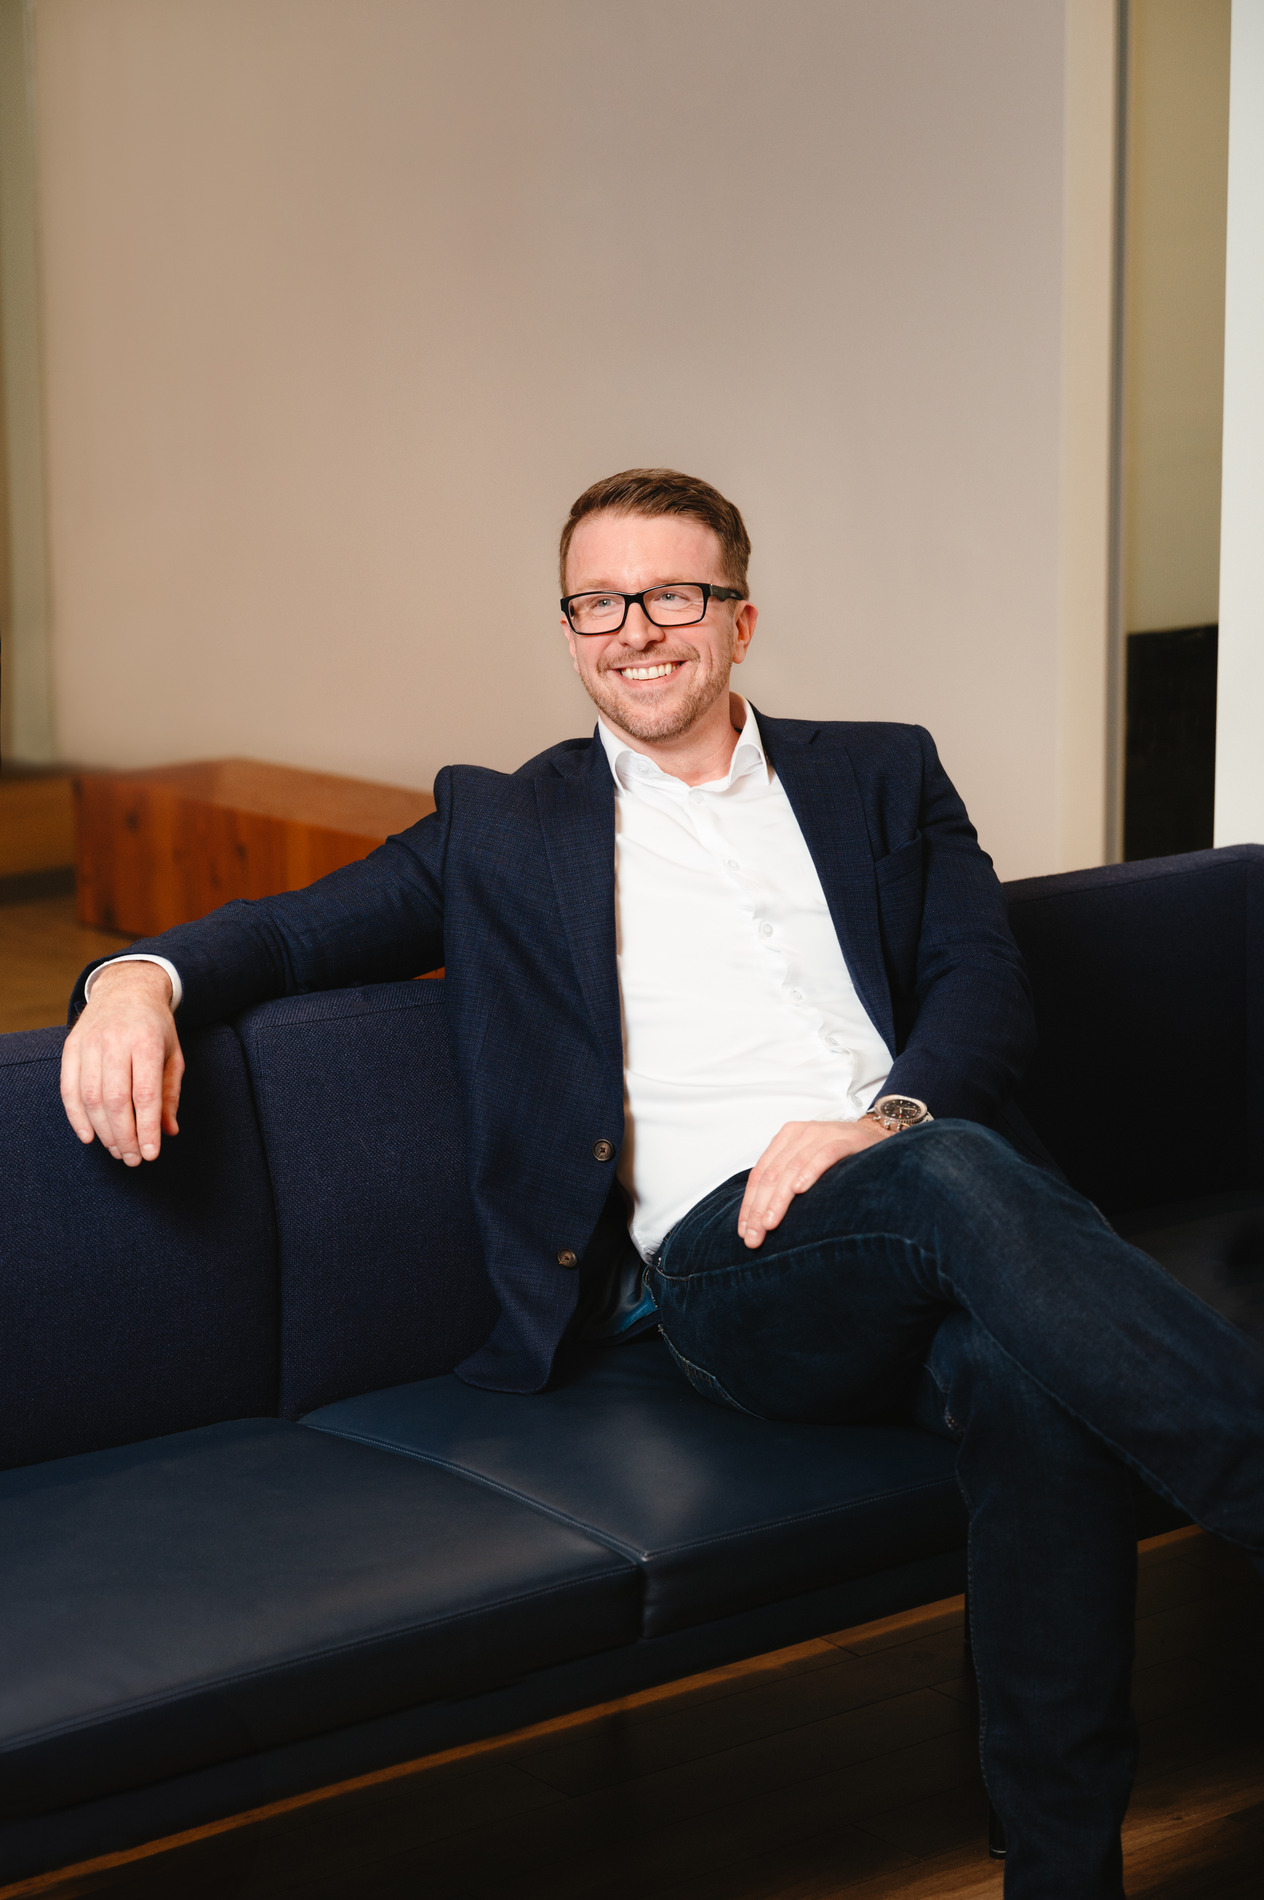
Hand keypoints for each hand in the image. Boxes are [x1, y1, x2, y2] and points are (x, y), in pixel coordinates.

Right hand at [60, 963, 183, 1165]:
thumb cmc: (155, 1027)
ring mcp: (89, 1043)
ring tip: (116, 1150)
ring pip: (91, 1098)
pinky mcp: (71, 1047)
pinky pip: (69, 1089)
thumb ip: (170, 1093)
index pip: (145, 1094)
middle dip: (124, 1136)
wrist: (126, 989)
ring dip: (103, 1131)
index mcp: (146, 1041)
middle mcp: (115, 1041)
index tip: (150, 1154)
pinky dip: (76, 1117)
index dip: (146, 1128)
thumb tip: (169, 1131)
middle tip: (132, 1159)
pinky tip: (89, 1136)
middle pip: (115, 1100)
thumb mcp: (173, 1054)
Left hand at [737, 1116, 894, 1248]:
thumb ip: (785, 1181)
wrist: (876, 1136)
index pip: (759, 1175)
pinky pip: (823, 1156)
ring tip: (769, 1224)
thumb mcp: (806, 1164)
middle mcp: (799, 1134)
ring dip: (778, 1199)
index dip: (749, 1204)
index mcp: (784, 1139)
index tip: (744, 1232)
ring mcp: (820, 1134)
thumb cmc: (839, 1157)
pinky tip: (800, 1191)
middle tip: (754, 1237)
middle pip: (771, 1174)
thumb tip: (761, 1219)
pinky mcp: (843, 1139)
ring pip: (792, 1168)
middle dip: (759, 1208)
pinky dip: (809, 1173)